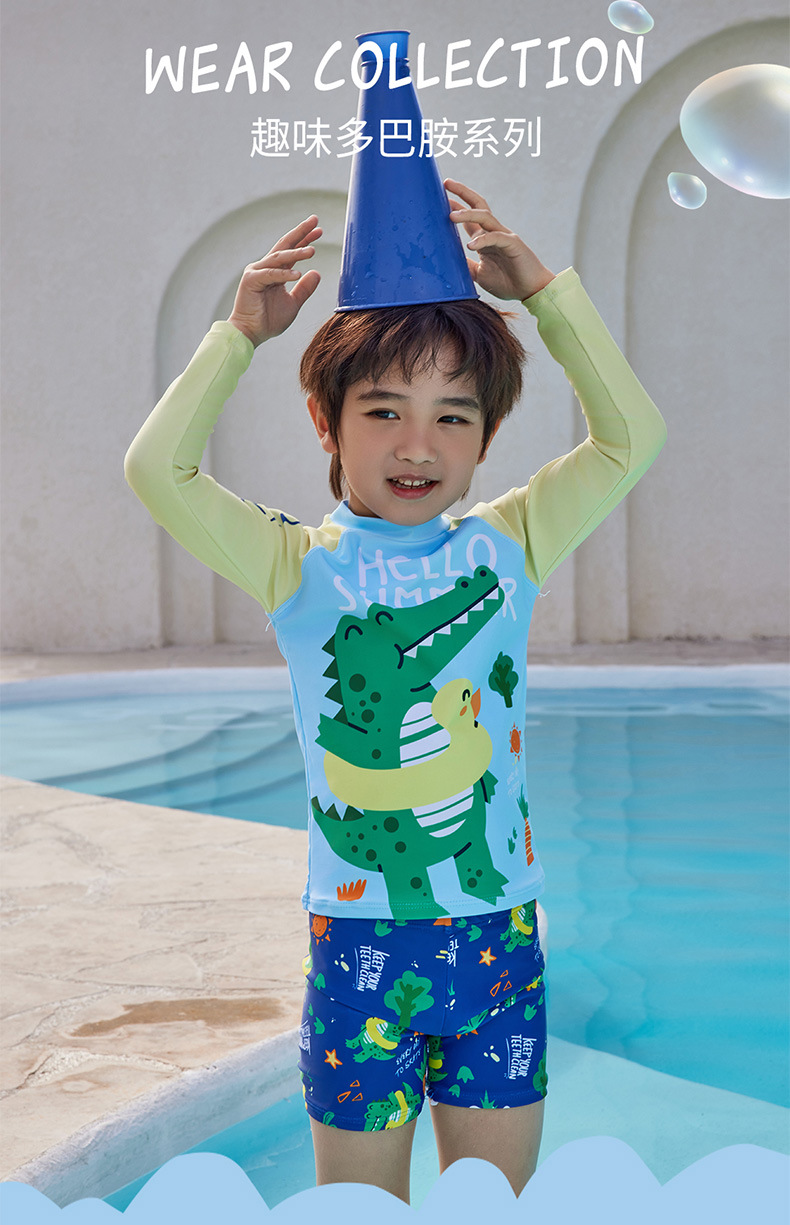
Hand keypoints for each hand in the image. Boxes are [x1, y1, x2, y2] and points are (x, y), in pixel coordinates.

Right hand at [227, 216, 321, 345]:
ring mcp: (257, 272)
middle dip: (300, 232)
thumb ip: (304, 289)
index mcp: (276, 271)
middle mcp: (266, 267)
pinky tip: (298, 273)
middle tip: (314, 220)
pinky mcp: (251, 281)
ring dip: (296, 253)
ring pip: (279, 258)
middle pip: (285, 245)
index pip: (292, 251)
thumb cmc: (269, 320)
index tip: (319, 230)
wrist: (251, 333)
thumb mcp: (293, 303)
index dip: (305, 239)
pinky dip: (284, 274)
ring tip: (312, 250)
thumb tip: (317, 273)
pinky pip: (271, 275)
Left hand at [444, 179, 554, 301]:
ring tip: (451, 215)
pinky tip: (471, 245)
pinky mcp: (513, 244)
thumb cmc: (507, 282)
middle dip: (462, 192)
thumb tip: (446, 262)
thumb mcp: (479, 274)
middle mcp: (494, 232)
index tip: (440, 198)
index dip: (456, 207)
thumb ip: (465, 266)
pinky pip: (496, 237)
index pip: (469, 219)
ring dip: (468, 214)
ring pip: (485, 217)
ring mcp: (504, 236)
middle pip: (478, 205)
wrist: (531, 291)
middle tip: (446, 183)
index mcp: (486, 239)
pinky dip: (483, 240)